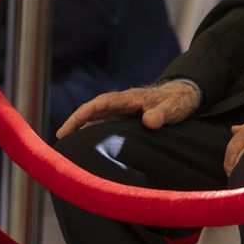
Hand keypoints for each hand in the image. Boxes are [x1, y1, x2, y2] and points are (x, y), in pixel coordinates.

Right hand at [57, 81, 199, 137]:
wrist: (184, 96)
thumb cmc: (177, 101)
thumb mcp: (172, 108)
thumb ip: (161, 113)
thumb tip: (148, 122)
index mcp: (128, 98)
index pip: (99, 104)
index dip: (83, 114)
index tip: (69, 126)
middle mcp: (120, 104)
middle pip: (92, 112)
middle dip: (74, 123)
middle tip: (59, 139)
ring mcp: (121, 111)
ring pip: (96, 119)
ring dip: (81, 129)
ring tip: (66, 146)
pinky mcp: (124, 119)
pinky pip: (104, 125)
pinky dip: (92, 133)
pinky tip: (84, 145)